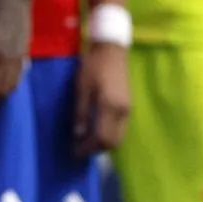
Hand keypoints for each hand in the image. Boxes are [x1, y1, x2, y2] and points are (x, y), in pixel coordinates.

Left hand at [71, 40, 132, 155]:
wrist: (111, 50)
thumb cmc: (93, 66)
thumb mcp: (81, 88)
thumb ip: (81, 113)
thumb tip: (77, 135)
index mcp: (110, 107)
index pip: (101, 138)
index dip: (87, 148)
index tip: (74, 151)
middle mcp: (123, 112)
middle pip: (113, 142)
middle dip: (96, 150)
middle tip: (79, 149)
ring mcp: (128, 110)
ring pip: (119, 137)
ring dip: (103, 144)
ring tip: (86, 142)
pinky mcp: (128, 107)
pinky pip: (121, 129)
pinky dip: (109, 135)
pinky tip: (97, 131)